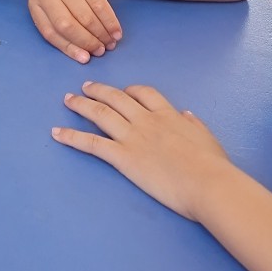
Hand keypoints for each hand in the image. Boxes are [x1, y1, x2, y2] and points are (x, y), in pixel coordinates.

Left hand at [28, 0, 121, 62]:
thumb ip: (56, 19)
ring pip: (85, 16)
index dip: (68, 48)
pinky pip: (99, 4)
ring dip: (101, 33)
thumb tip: (80, 51)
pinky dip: (110, 21)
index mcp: (35, 2)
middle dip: (87, 42)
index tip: (85, 59)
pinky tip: (116, 30)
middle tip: (102, 51)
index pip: (50, 32)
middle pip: (68, 25)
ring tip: (111, 42)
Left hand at [52, 82, 230, 220]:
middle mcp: (146, 120)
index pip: (144, 93)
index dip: (129, 90)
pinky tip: (57, 133)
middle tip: (85, 87)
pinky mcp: (123, 157)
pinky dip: (71, 136)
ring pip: (100, 114)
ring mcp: (132, 137)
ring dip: (81, 105)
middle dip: (98, 90)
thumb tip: (186, 115)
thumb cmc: (213, 166)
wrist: (208, 184)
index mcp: (168, 115)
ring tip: (68, 100)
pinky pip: (92, 143)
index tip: (122, 90)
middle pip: (116, 98)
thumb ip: (194, 125)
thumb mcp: (207, 138)